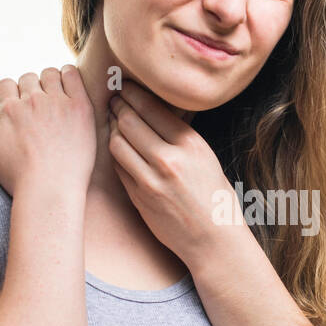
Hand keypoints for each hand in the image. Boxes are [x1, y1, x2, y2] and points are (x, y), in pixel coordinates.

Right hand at [0, 65, 95, 198]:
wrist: (50, 192)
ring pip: (49, 74)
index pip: (5, 84)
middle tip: (40, 107)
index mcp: (9, 110)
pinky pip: (72, 75)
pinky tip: (70, 88)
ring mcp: (57, 103)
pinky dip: (69, 75)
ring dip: (49, 81)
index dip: (11, 94)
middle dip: (30, 89)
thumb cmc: (19, 178)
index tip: (20, 107)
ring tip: (55, 98)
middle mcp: (31, 101)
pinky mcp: (79, 107)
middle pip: (27, 78)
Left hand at [107, 80, 237, 266]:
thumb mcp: (205, 157)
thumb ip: (180, 136)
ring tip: (114, 123)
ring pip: (117, 143)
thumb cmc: (213, 197)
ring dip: (112, 129)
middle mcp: (170, 160)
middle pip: (129, 122)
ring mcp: (151, 180)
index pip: (151, 108)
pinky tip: (119, 148)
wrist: (213, 239)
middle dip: (117, 106)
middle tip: (113, 100)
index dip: (132, 93)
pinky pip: (118, 167)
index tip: (125, 87)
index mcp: (191, 145)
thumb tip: (153, 111)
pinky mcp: (138, 197)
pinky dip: (116, 154)